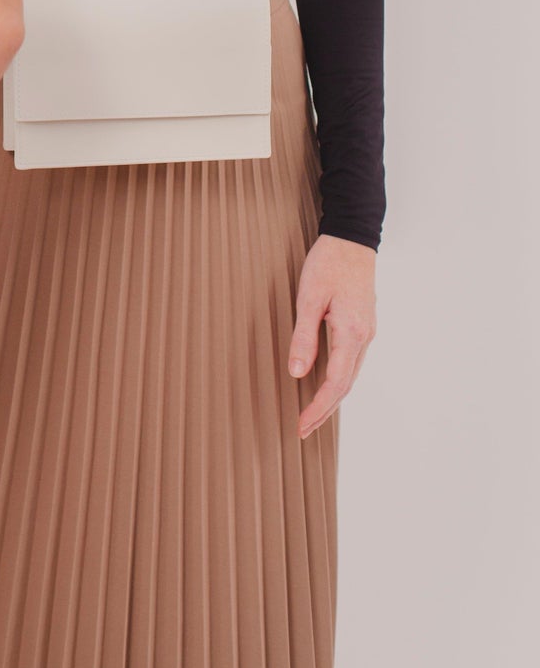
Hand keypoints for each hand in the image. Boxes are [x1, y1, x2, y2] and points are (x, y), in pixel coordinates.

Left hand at [288, 233, 377, 439]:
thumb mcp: (309, 298)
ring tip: (312, 413)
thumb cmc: (329, 263)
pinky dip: (339, 379)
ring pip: (351, 375)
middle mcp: (365, 337)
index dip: (318, 407)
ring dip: (332, 397)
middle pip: (346, 385)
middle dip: (325, 409)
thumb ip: (304, 337)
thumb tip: (298, 373)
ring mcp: (367, 331)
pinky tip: (327, 384)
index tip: (302, 424)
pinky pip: (352, 361)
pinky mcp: (364, 324)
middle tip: (304, 429)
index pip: (335, 383)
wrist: (352, 238)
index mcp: (352, 333)